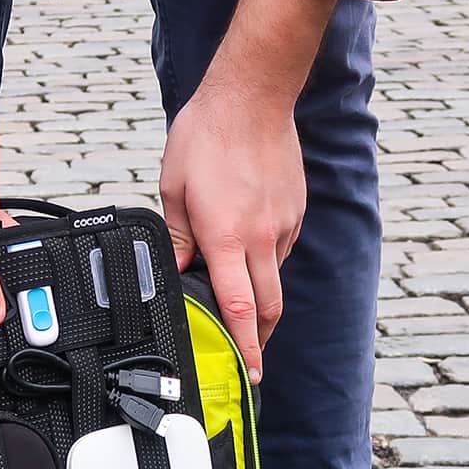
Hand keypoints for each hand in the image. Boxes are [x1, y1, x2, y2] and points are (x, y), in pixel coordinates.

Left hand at [160, 87, 302, 384]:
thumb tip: (176, 269)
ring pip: (274, 275)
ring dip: (259, 291)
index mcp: (227, 237)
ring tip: (237, 287)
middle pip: (269, 306)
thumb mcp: (173, 187)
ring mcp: (283, 224)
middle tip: (250, 358)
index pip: (240, 308)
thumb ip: (176, 235)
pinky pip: (281, 247)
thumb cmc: (207, 135)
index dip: (246, 347)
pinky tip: (248, 240)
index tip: (251, 373)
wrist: (253, 95)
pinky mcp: (295, 210)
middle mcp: (261, 237)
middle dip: (260, 338)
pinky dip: (265, 257)